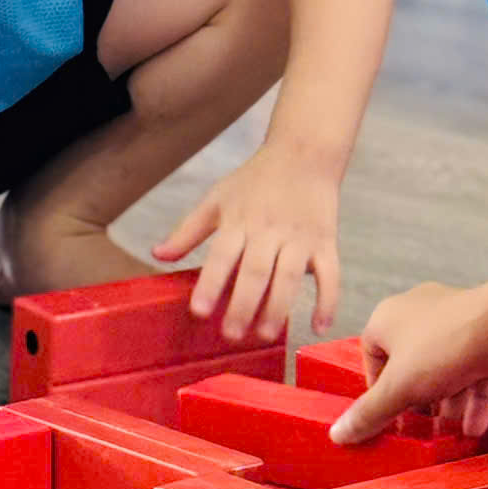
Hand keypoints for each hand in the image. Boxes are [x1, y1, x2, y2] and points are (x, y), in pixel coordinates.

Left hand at [152, 146, 340, 344]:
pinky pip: (330, 275)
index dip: (210, 284)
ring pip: (290, 277)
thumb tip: (157, 255)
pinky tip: (319, 327)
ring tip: (264, 335)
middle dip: (243, 305)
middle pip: (256, 272)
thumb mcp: (217, 198)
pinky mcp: (326, 242)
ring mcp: (300, 237)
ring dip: (278, 308)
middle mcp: (269, 230)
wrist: (304, 153)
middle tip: (231, 335)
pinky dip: (328, 301)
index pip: (222, 256)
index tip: (198, 312)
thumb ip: (188, 230)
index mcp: (239, 220)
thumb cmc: (255, 180)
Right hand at [329, 281, 487, 443]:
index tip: (386, 413)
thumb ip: (369, 414)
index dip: (378, 388)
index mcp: (388, 318)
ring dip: (449, 405)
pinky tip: (474, 427)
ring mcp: (456, 323)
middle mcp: (420, 314)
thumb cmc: (442, 346)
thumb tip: (338, 434)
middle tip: (421, 429)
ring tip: (450, 434)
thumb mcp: (396, 389)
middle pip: (412, 366)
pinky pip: (475, 371)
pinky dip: (474, 399)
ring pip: (447, 370)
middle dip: (419, 402)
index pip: (372, 354)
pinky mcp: (485, 336)